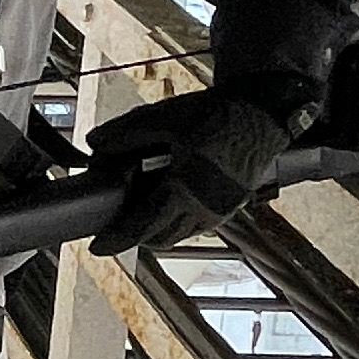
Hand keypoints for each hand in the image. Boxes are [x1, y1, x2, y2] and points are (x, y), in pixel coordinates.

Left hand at [88, 89, 295, 254]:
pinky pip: (199, 224)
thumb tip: (95, 143)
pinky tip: (171, 197)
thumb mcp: (164, 118)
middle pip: (161, 237)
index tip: (98, 247)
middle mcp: (206, 207)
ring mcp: (223, 209)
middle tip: (117, 222)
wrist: (264, 110)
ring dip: (159, 230)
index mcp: (187, 190)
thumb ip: (126, 133)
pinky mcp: (234, 204)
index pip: (143, 226)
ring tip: (142, 208)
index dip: (117, 239)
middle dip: (136, 235)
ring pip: (182, 234)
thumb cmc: (218, 113)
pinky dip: (179, 220)